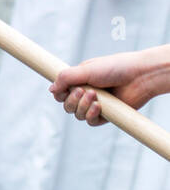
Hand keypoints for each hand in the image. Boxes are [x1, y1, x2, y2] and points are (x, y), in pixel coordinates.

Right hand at [49, 45, 169, 125]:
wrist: (139, 77)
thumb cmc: (114, 68)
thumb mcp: (85, 69)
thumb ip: (65, 78)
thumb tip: (51, 89)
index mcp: (79, 80)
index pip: (60, 92)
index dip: (59, 93)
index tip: (64, 89)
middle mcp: (86, 93)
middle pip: (66, 105)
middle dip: (72, 100)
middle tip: (83, 91)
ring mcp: (96, 105)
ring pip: (77, 114)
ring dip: (83, 106)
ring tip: (95, 96)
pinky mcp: (107, 115)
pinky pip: (91, 121)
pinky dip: (91, 115)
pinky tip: (98, 107)